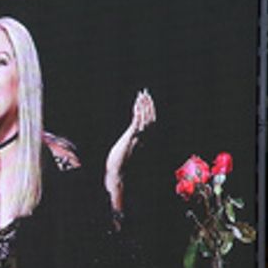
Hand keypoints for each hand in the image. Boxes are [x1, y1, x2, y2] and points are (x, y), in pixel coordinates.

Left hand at [104, 89, 156, 213]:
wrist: (118, 174)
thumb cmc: (120, 164)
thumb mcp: (126, 150)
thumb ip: (130, 142)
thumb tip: (129, 140)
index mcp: (143, 139)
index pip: (149, 121)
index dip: (149, 110)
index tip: (146, 100)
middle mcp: (143, 138)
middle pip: (150, 118)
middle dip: (147, 104)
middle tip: (144, 93)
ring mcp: (138, 138)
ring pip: (145, 119)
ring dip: (143, 106)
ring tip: (140, 96)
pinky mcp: (130, 138)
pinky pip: (137, 124)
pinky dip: (138, 114)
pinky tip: (136, 106)